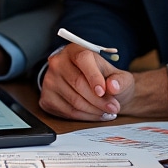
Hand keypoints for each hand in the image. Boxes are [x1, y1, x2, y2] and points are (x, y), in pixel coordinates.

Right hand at [39, 47, 167, 119]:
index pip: (82, 60)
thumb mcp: (120, 77)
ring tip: (106, 112)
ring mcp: (49, 81)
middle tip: (113, 107)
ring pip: (73, 100)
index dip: (93, 76)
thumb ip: (120, 80)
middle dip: (98, 100)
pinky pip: (67, 112)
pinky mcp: (47, 98)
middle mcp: (58, 63)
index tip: (104, 91)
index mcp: (75, 50)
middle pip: (77, 82)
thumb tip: (113, 86)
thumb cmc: (106, 80)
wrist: (95, 89)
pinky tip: (94, 114)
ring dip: (93, 110)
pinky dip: (84, 117)